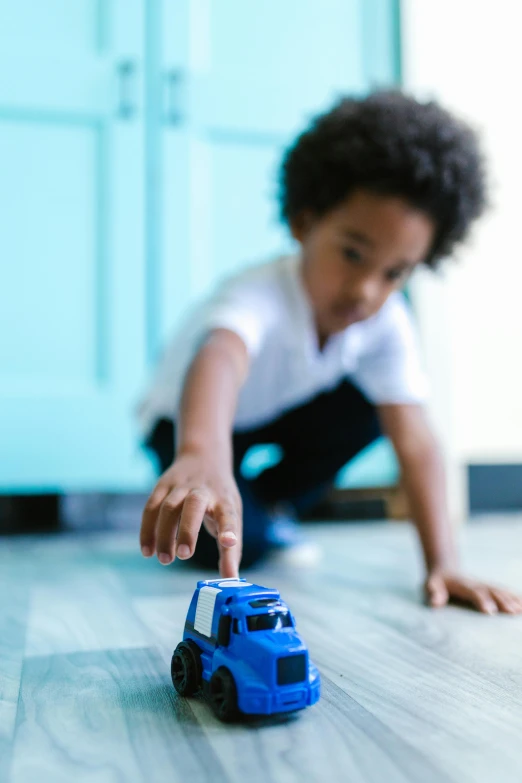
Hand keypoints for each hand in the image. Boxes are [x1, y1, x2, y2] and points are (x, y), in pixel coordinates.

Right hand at [140, 452, 241, 576]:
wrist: (204, 458)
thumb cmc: (220, 497)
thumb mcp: (232, 516)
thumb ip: (231, 550)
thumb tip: (232, 580)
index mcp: (224, 499)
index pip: (228, 513)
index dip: (229, 528)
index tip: (228, 543)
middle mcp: (203, 490)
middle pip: (194, 505)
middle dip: (188, 529)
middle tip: (185, 555)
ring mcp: (181, 486)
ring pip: (168, 507)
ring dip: (164, 534)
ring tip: (165, 559)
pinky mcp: (162, 486)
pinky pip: (151, 507)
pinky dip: (147, 529)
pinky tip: (147, 551)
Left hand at [425, 569, 521, 613]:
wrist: (445, 568)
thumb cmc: (437, 581)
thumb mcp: (430, 585)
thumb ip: (433, 593)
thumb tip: (435, 603)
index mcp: (462, 584)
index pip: (474, 592)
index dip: (482, 600)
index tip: (490, 612)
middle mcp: (476, 583)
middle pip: (491, 592)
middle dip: (502, 601)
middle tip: (512, 612)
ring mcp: (484, 584)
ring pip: (500, 591)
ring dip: (511, 599)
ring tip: (521, 609)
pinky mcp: (489, 587)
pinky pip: (504, 591)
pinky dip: (514, 596)